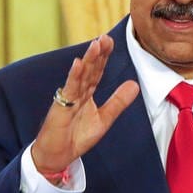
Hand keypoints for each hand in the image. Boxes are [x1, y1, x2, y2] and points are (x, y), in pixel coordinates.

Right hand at [30, 35, 140, 179]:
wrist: (57, 156)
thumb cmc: (76, 137)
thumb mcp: (104, 119)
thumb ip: (118, 102)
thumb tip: (135, 84)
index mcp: (87, 94)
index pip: (97, 71)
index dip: (104, 57)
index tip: (111, 41)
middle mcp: (77, 93)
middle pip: (89, 69)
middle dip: (97, 53)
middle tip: (105, 37)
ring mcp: (68, 99)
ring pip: (80, 76)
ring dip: (88, 60)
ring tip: (96, 44)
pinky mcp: (61, 108)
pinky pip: (69, 90)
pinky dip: (74, 76)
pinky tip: (78, 64)